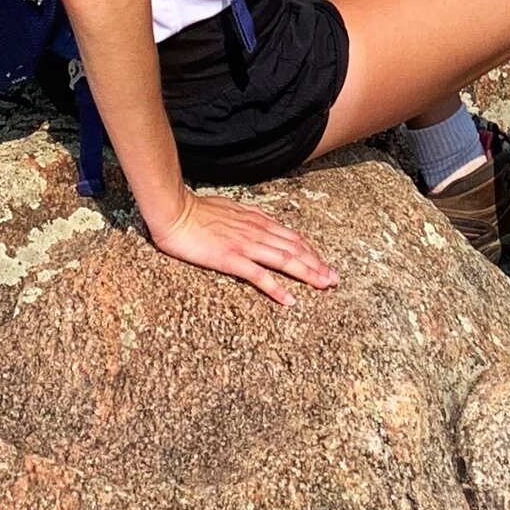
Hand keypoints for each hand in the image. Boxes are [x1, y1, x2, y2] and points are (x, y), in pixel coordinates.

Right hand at [143, 188, 338, 307]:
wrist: (175, 211)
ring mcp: (245, 245)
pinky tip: (289, 300)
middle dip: (317, 264)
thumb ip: (248, 218)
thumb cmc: (197, 211)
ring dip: (307, 274)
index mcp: (256, 221)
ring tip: (324, 285)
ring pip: (285, 260)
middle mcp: (256, 232)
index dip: (310, 250)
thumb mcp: (230, 210)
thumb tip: (262, 223)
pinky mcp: (231, 258)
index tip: (323, 262)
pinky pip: (259, 275)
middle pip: (295, 249)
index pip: (291, 236)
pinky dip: (277, 288)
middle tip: (334, 279)